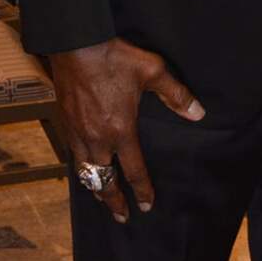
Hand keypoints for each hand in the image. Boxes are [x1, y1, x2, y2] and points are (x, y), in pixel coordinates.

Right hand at [47, 38, 203, 223]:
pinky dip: (79, 166)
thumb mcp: (153, 72)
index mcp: (120, 131)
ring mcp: (77, 132)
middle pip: (104, 181)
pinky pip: (71, 153)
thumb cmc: (115, 57)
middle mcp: (97, 139)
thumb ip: (176, 95)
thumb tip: (198, 113)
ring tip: (100, 197)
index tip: (146, 205)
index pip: (133, 170)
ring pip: (84, 171)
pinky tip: (82, 166)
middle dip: (113, 201)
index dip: (142, 190)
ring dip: (94, 187)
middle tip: (120, 216)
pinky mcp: (64, 122)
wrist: (76, 44)